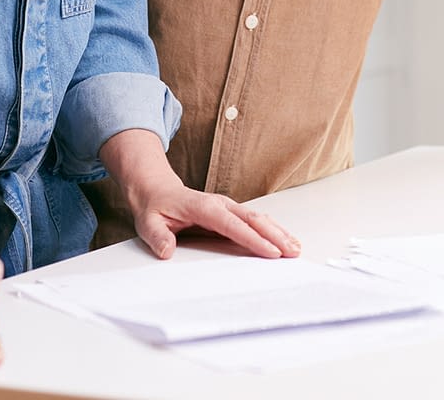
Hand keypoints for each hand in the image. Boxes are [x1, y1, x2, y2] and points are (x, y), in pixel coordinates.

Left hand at [126, 180, 301, 260]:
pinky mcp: (231, 213)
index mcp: (203, 207)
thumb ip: (157, 237)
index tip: (270, 252)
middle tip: (292, 252)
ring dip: (278, 232)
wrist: (156, 190)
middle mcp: (220, 204)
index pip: (233, 225)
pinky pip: (255, 221)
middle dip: (275, 236)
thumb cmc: (155, 207)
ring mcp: (228, 207)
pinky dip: (272, 229)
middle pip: (253, 219)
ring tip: (295, 248)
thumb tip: (167, 250)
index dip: (253, 239)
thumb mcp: (148, 223)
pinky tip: (284, 239)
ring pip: (259, 218)